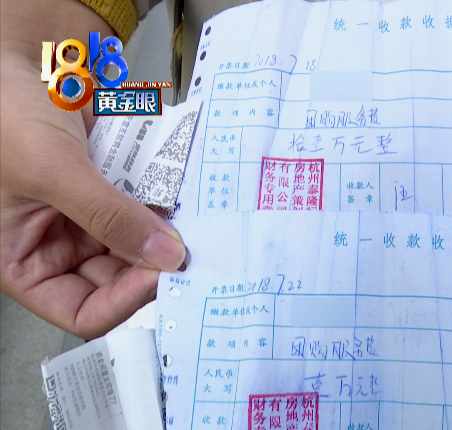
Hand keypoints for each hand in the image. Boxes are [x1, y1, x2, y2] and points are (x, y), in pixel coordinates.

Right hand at [0, 0, 185, 338]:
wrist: (21, 56)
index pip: (83, 311)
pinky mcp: (112, 188)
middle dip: (155, 263)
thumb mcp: (51, 171)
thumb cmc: (4, 110)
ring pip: (139, 242)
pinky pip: (145, 206)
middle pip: (120, 278)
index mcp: (24, 260)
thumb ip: (108, 216)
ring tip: (194, 220)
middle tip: (192, 247)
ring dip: (166, 232)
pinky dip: (165, 201)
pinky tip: (184, 193)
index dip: (124, 301)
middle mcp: (59, 244)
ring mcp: (89, 216)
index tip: (162, 274)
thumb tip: (164, 255)